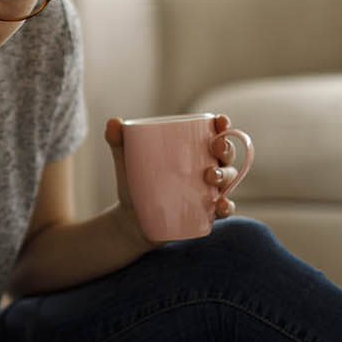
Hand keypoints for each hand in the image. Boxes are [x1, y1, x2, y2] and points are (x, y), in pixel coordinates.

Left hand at [104, 113, 240, 241]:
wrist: (129, 220)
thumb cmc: (134, 184)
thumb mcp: (126, 162)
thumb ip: (119, 142)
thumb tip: (113, 122)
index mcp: (193, 151)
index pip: (213, 134)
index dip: (223, 125)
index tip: (220, 120)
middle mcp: (207, 168)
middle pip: (226, 155)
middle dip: (226, 148)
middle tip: (215, 148)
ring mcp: (208, 191)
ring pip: (228, 179)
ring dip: (226, 175)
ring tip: (211, 176)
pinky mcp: (205, 212)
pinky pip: (224, 209)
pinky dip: (227, 207)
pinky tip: (221, 206)